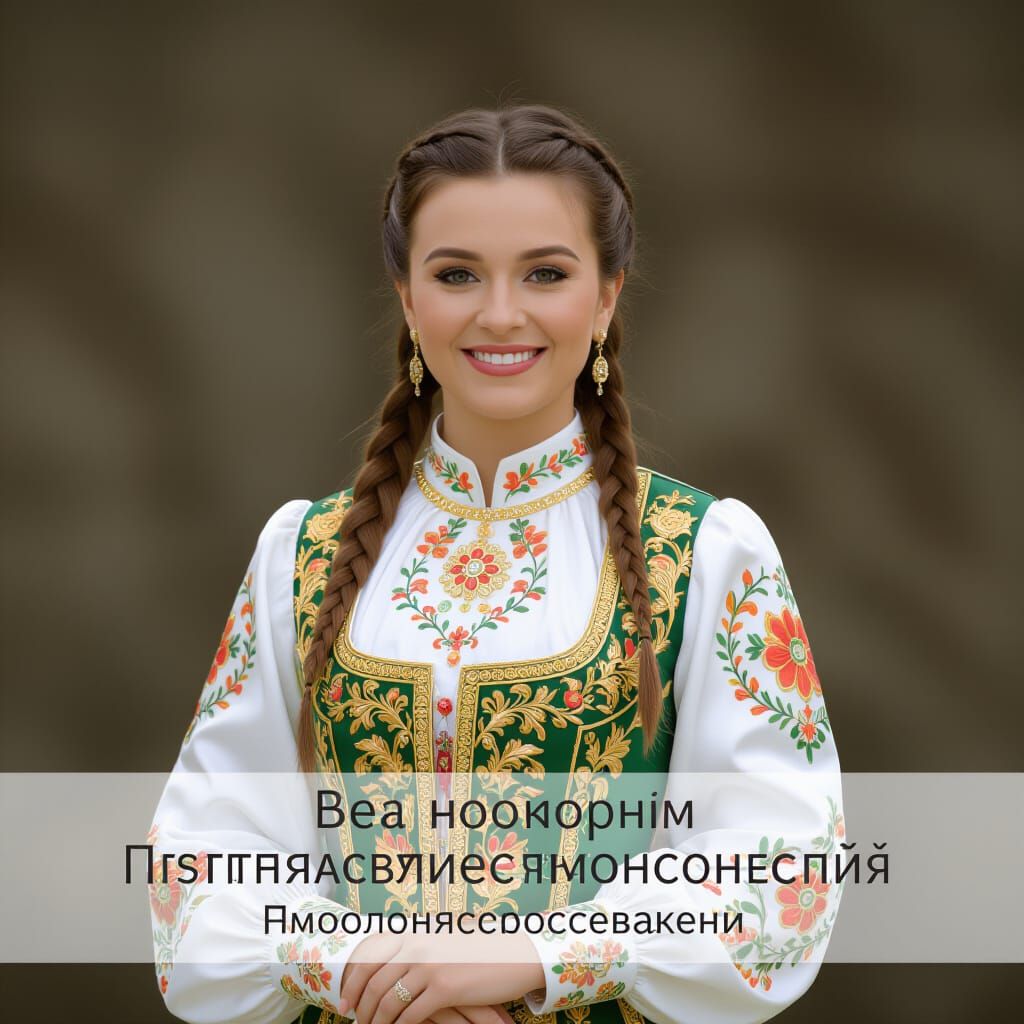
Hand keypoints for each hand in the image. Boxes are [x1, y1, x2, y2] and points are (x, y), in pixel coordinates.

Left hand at [339, 931, 543, 1023]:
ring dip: (378, 1022)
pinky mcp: (445, 988)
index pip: (370, 958)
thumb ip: (417, 949)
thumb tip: (391, 967)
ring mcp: (430, 966)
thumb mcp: (442, 941)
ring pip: (390, 1002)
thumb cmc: (479, 950)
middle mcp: (417, 946)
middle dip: (362, 1008)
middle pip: (375, 983)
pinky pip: (412, 1015)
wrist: (514, 953)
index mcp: (414, 933)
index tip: (344, 1002)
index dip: (352, 983)